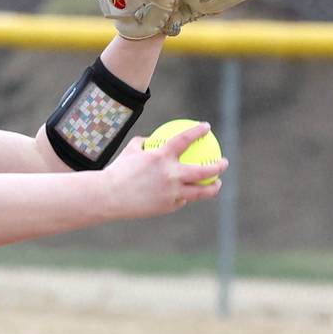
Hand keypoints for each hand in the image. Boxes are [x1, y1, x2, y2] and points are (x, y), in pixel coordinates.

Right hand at [103, 122, 228, 218]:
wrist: (109, 196)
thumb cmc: (117, 171)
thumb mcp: (129, 151)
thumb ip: (144, 143)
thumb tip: (154, 140)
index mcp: (161, 156)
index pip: (185, 139)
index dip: (198, 131)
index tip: (206, 127)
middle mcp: (171, 174)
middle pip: (204, 170)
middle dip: (218, 166)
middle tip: (223, 162)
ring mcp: (172, 192)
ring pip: (200, 192)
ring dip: (212, 187)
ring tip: (217, 184)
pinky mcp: (168, 206)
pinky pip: (181, 200)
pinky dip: (184, 196)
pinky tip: (186, 195)